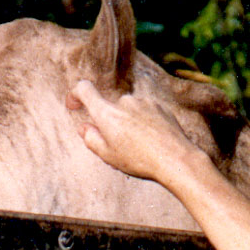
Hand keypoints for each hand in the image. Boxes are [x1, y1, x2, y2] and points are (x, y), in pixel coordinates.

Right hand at [69, 80, 198, 182]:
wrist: (176, 158)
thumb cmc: (140, 160)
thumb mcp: (108, 156)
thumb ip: (91, 138)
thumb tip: (85, 127)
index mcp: (107, 113)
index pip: (84, 89)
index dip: (75, 94)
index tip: (74, 105)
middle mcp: (124, 101)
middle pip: (109, 107)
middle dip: (110, 122)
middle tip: (120, 145)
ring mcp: (143, 101)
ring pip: (128, 110)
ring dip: (128, 122)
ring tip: (140, 145)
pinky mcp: (159, 105)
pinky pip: (144, 111)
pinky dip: (143, 122)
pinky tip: (152, 139)